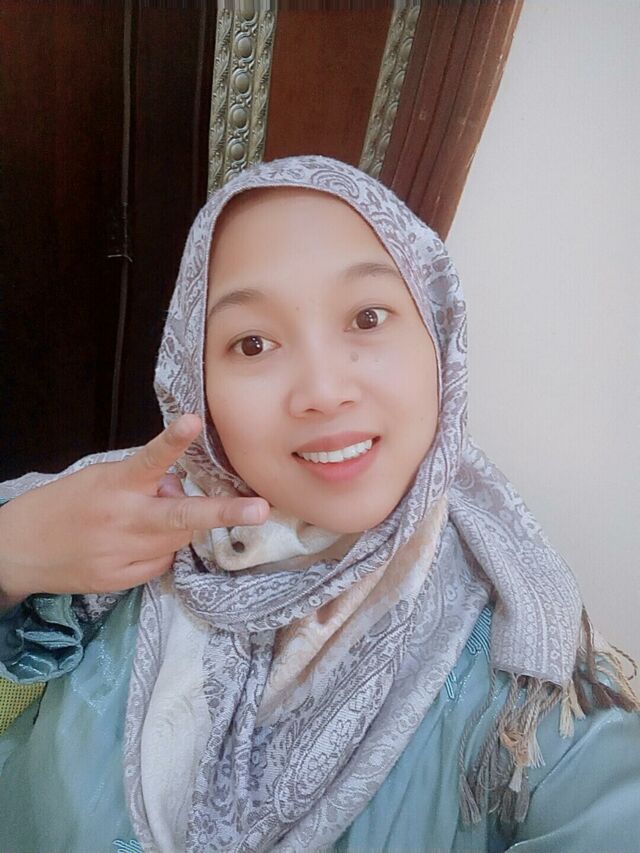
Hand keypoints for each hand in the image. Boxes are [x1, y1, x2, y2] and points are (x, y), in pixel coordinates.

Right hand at [0, 414, 268, 604]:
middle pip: (180, 516)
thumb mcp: (100, 479)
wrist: (19, 550)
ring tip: (143, 521)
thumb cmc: (65, 504)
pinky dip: (158, 550)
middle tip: (260, 509)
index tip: (192, 421)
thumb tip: (180, 487)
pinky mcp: (120, 580)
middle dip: (224, 512)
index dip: (172, 441)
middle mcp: (123, 519)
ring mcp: (122, 554)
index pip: (150, 458)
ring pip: (177, 539)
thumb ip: (143, 481)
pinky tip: (132, 544)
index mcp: (116, 485)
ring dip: (175, 527)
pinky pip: (161, 562)